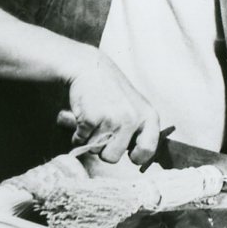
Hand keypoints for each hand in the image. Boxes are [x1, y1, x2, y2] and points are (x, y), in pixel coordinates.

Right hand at [61, 46, 161, 165]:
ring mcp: (112, 120)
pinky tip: (84, 116)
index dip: (136, 157)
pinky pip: (80, 141)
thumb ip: (139, 129)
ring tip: (95, 119)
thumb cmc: (112, 90)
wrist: (90, 68)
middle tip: (103, 130)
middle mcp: (132, 120)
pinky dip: (77, 134)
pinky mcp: (92, 119)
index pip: (147, 151)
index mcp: (148, 117)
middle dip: (103, 149)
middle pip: (113, 158)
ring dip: (89, 140)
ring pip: (94, 150)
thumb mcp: (135, 106)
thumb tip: (139, 159)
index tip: (130, 154)